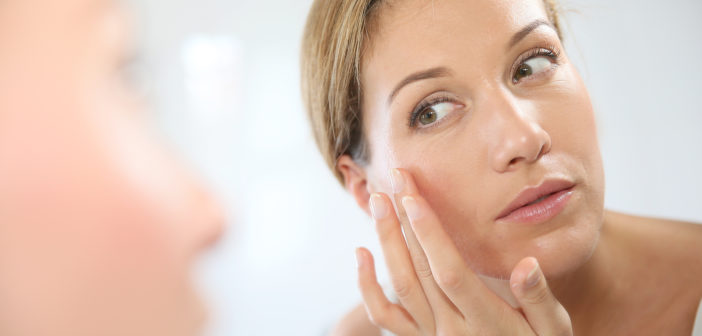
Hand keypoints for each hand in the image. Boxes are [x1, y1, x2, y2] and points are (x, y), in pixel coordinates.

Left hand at [355, 169, 571, 335]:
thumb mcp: (554, 330)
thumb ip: (540, 300)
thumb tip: (527, 265)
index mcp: (487, 322)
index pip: (450, 272)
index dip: (430, 235)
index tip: (413, 198)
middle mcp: (452, 331)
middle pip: (420, 271)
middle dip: (404, 221)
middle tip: (395, 177)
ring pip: (400, 287)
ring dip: (386, 241)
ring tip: (377, 200)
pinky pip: (384, 317)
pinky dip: (366, 287)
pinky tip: (361, 252)